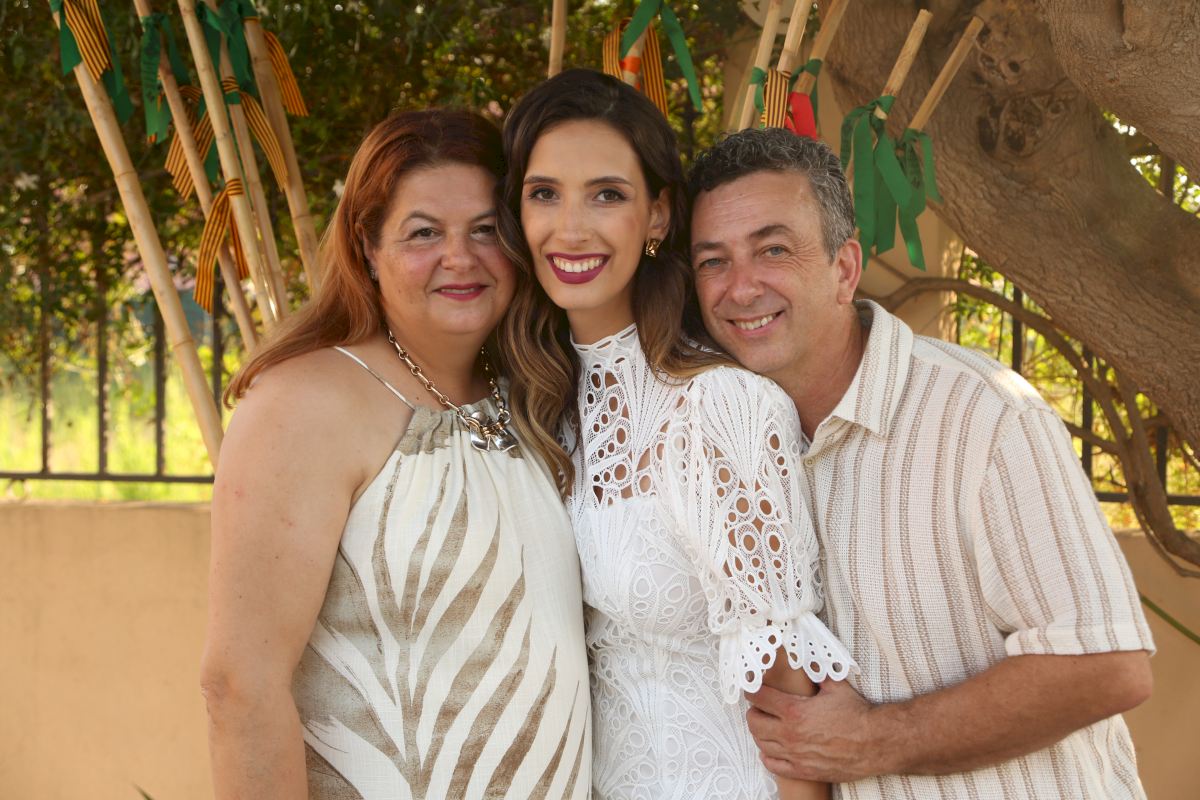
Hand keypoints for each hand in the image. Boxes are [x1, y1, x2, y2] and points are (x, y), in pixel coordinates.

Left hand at [745, 678, 894, 782]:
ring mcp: (795, 754)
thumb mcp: (835, 686)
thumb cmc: (857, 714)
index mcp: (794, 710)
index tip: (751, 689)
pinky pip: (774, 766)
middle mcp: (790, 734)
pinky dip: (767, 757)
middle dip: (753, 713)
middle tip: (757, 708)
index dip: (752, 691)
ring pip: (761, 744)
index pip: (760, 698)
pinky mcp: (803, 770)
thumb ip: (817, 673)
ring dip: (759, 734)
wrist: (876, 743)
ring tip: (764, 726)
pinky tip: (769, 751)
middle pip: (755, 723)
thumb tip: (810, 661)